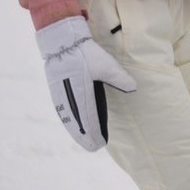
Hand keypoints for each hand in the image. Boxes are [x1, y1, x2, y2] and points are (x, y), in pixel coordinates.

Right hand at [35, 16, 136, 151]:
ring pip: (67, 118)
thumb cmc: (86, 53)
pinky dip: (67, 120)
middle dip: (84, 136)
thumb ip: (120, 78)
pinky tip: (71, 124)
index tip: (99, 144)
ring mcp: (60, 94)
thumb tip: (133, 88)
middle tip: (92, 148)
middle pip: (76, 123)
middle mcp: (68, 97)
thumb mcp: (107, 65)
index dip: (93, 134)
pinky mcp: (56, 89)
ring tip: (82, 140)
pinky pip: (62, 110)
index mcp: (81, 94)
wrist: (63, 42)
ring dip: (75, 130)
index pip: (88, 120)